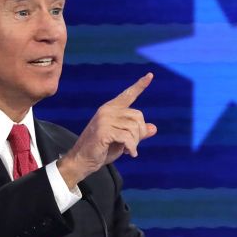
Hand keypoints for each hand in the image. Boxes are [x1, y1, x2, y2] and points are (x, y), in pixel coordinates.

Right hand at [57, 73, 157, 187]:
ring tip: (128, 149)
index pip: (128, 95)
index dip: (140, 85)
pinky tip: (129, 153)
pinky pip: (127, 138)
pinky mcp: (103, 131)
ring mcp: (104, 120)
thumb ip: (137, 133)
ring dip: (134, 142)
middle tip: (132, 144)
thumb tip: (154, 128)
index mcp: (111, 109)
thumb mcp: (123, 140)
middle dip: (140, 133)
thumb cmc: (102, 150)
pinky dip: (131, 147)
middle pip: (138, 116)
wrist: (82, 161)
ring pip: (134, 128)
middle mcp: (107, 110)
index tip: (150, 75)